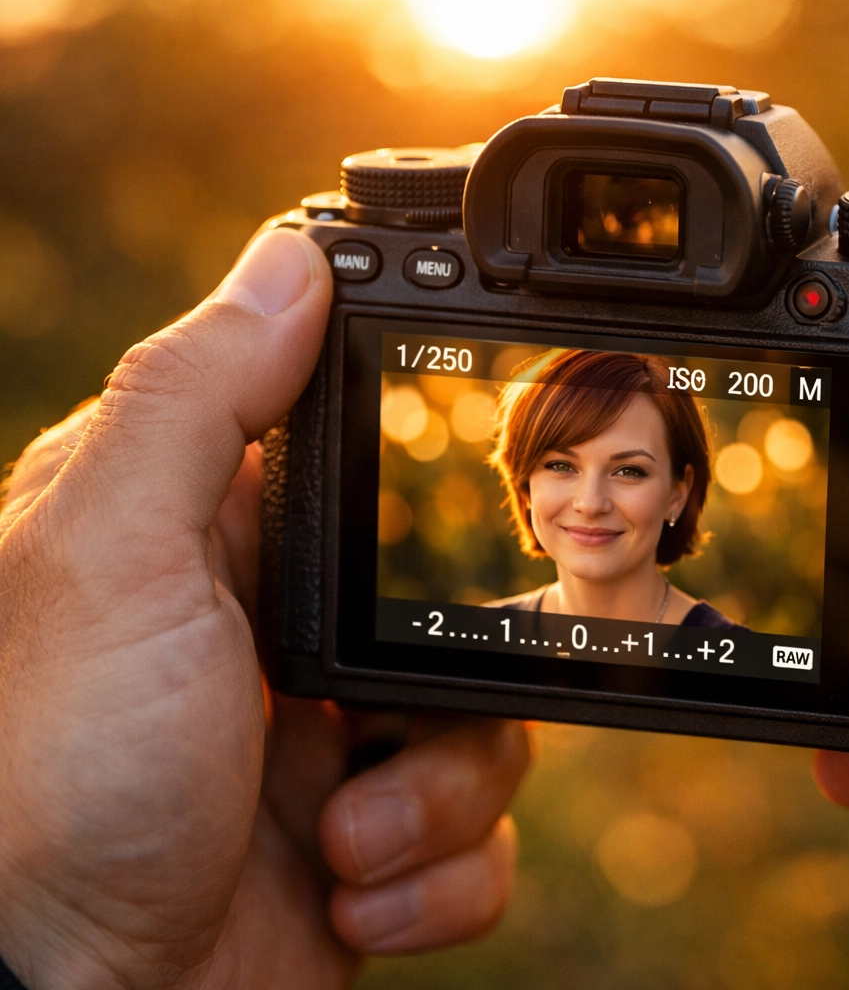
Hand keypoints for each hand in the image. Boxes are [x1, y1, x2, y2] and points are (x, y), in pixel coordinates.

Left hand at [0, 228, 530, 989]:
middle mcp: (277, 637)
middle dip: (440, 697)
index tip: (437, 527)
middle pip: (451, 608)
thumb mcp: (111, 561)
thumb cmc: (55, 782)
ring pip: (486, 728)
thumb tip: (287, 259)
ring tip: (343, 843)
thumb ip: (194, 403)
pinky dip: (439, 879)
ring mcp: (329, 746)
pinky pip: (481, 838)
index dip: (417, 485)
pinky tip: (354, 896)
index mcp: (214, 545)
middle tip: (359, 737)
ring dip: (436, 801)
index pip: (357, 463)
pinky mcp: (370, 845)